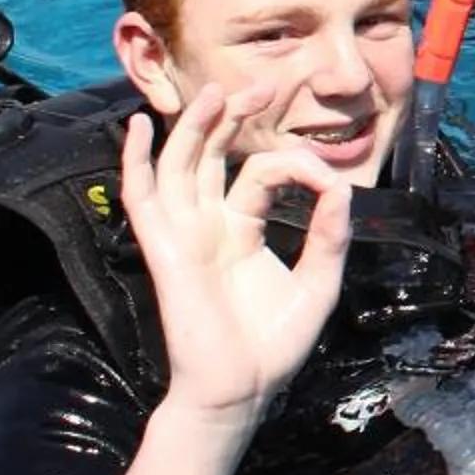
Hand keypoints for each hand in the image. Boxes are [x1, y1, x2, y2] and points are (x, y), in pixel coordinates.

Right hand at [120, 88, 349, 426]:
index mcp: (241, 229)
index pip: (260, 173)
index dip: (294, 164)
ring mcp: (184, 234)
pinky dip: (133, 161)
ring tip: (211, 91)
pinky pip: (142, 199)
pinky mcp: (165, 250)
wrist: (242, 389)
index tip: (327, 178)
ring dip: (191, 127)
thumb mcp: (318, 282)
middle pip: (212, 155)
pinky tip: (135, 128)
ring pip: (179, 165)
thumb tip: (341, 189)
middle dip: (231, 118)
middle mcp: (209, 225)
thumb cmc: (274, 344)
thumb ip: (328, 235)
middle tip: (258, 85)